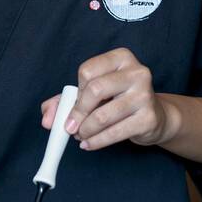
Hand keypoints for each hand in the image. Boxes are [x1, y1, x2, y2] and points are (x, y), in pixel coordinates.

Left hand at [40, 47, 177, 150]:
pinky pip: (115, 133)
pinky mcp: (148, 118)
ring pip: (103, 115)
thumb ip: (65, 101)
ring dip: (86, 130)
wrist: (154, 116)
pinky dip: (96, 141)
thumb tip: (47, 119)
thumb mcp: (94, 94)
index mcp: (121, 58)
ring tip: (81, 136)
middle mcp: (137, 72)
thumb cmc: (119, 100)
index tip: (75, 105)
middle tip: (71, 127)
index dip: (77, 92)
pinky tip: (89, 144)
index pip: (87, 71)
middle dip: (78, 113)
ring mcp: (145, 95)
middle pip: (95, 89)